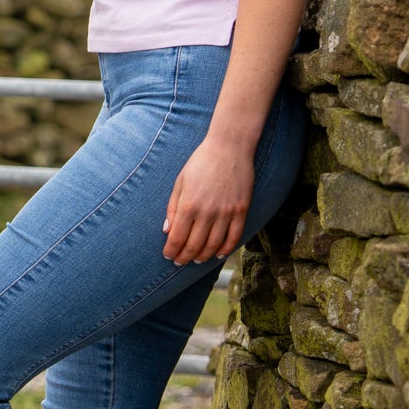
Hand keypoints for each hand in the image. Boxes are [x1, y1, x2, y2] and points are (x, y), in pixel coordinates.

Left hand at [162, 136, 253, 264]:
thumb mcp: (180, 181)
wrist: (230, 147)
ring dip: (203, 257)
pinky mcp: (242, 210)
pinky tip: (217, 254)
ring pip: (214, 245)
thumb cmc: (201, 162)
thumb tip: (167, 230)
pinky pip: (234, 237)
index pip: (177, 237)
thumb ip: (173, 207)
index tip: (168, 256)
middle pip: (195, 245)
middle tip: (179, 262)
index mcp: (189, 204)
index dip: (171, 250)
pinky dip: (225, 249)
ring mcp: (227, 212)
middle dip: (184, 257)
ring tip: (196, 260)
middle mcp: (208, 211)